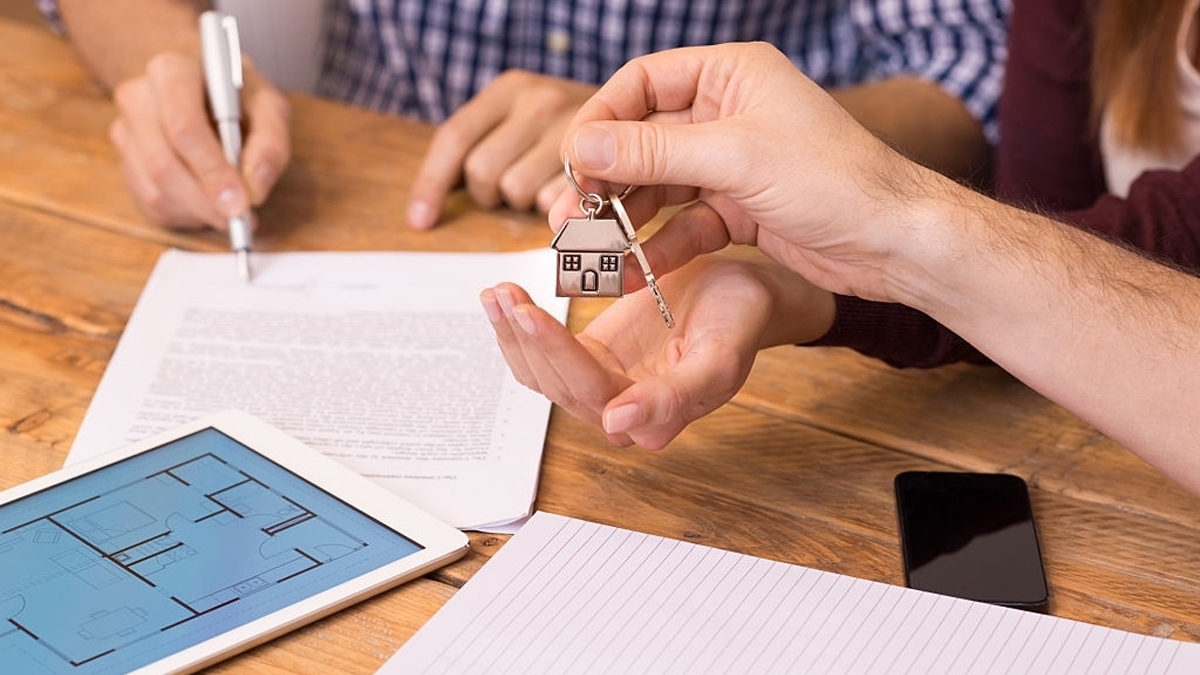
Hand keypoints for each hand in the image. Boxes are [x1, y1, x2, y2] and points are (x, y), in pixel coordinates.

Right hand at [109, 53, 290, 229]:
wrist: (200, 85)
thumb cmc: (237, 95)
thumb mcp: (269, 106)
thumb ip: (270, 145)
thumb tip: (254, 191)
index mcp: (171, 72)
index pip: (183, 128)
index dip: (212, 171)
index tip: (240, 203)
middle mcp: (137, 98)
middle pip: (163, 164)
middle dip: (206, 201)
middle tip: (240, 219)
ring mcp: (125, 132)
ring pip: (154, 190)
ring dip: (197, 212)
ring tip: (230, 211)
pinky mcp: (125, 162)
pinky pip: (150, 203)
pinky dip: (186, 215)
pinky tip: (208, 205)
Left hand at [407, 70, 597, 229]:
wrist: (644, 113)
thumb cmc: (571, 127)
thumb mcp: (524, 117)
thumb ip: (486, 143)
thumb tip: (429, 204)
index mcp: (510, 88)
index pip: (454, 139)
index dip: (431, 185)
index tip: (421, 220)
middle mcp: (538, 101)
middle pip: (482, 173)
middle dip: (490, 192)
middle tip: (512, 187)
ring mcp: (571, 131)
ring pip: (516, 192)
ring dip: (524, 201)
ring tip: (546, 186)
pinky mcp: (600, 164)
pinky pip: (554, 204)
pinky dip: (556, 208)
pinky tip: (570, 194)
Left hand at [480, 251, 834, 447]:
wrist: (743, 294)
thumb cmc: (739, 320)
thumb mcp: (720, 355)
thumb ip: (676, 397)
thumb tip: (617, 427)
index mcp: (654, 420)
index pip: (591, 390)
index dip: (556, 353)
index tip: (530, 313)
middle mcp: (620, 412)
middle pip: (556, 383)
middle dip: (525, 337)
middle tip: (503, 292)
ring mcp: (601, 386)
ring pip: (541, 373)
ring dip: (512, 334)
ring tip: (496, 292)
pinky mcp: (590, 359)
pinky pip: (544, 354)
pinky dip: (520, 327)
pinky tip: (504, 298)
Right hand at [549, 42, 938, 305]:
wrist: (896, 243)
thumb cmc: (835, 181)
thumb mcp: (735, 158)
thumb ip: (653, 153)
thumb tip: (580, 146)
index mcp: (732, 75)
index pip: (643, 83)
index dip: (601, 119)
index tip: (571, 160)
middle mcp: (728, 112)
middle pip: (643, 139)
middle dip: (605, 178)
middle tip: (569, 214)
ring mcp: (732, 163)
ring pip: (658, 186)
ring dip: (625, 217)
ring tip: (590, 248)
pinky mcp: (739, 208)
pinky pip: (683, 222)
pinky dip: (658, 245)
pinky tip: (633, 269)